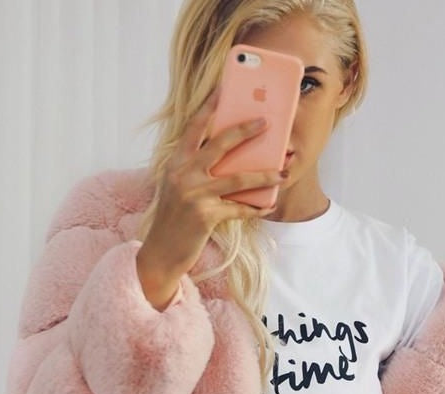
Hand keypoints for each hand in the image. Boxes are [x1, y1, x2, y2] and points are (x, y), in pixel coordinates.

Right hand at [140, 85, 284, 277]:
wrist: (161, 253)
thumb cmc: (173, 220)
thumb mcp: (178, 189)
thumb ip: (195, 171)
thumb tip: (229, 160)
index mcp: (176, 163)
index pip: (194, 128)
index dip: (210, 107)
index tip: (224, 89)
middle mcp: (183, 174)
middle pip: (220, 144)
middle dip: (245, 131)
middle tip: (266, 123)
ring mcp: (194, 195)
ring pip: (237, 179)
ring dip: (264, 176)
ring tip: (283, 172)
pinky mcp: (205, 216)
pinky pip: (238, 208)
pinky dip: (255, 208)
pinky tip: (268, 206)